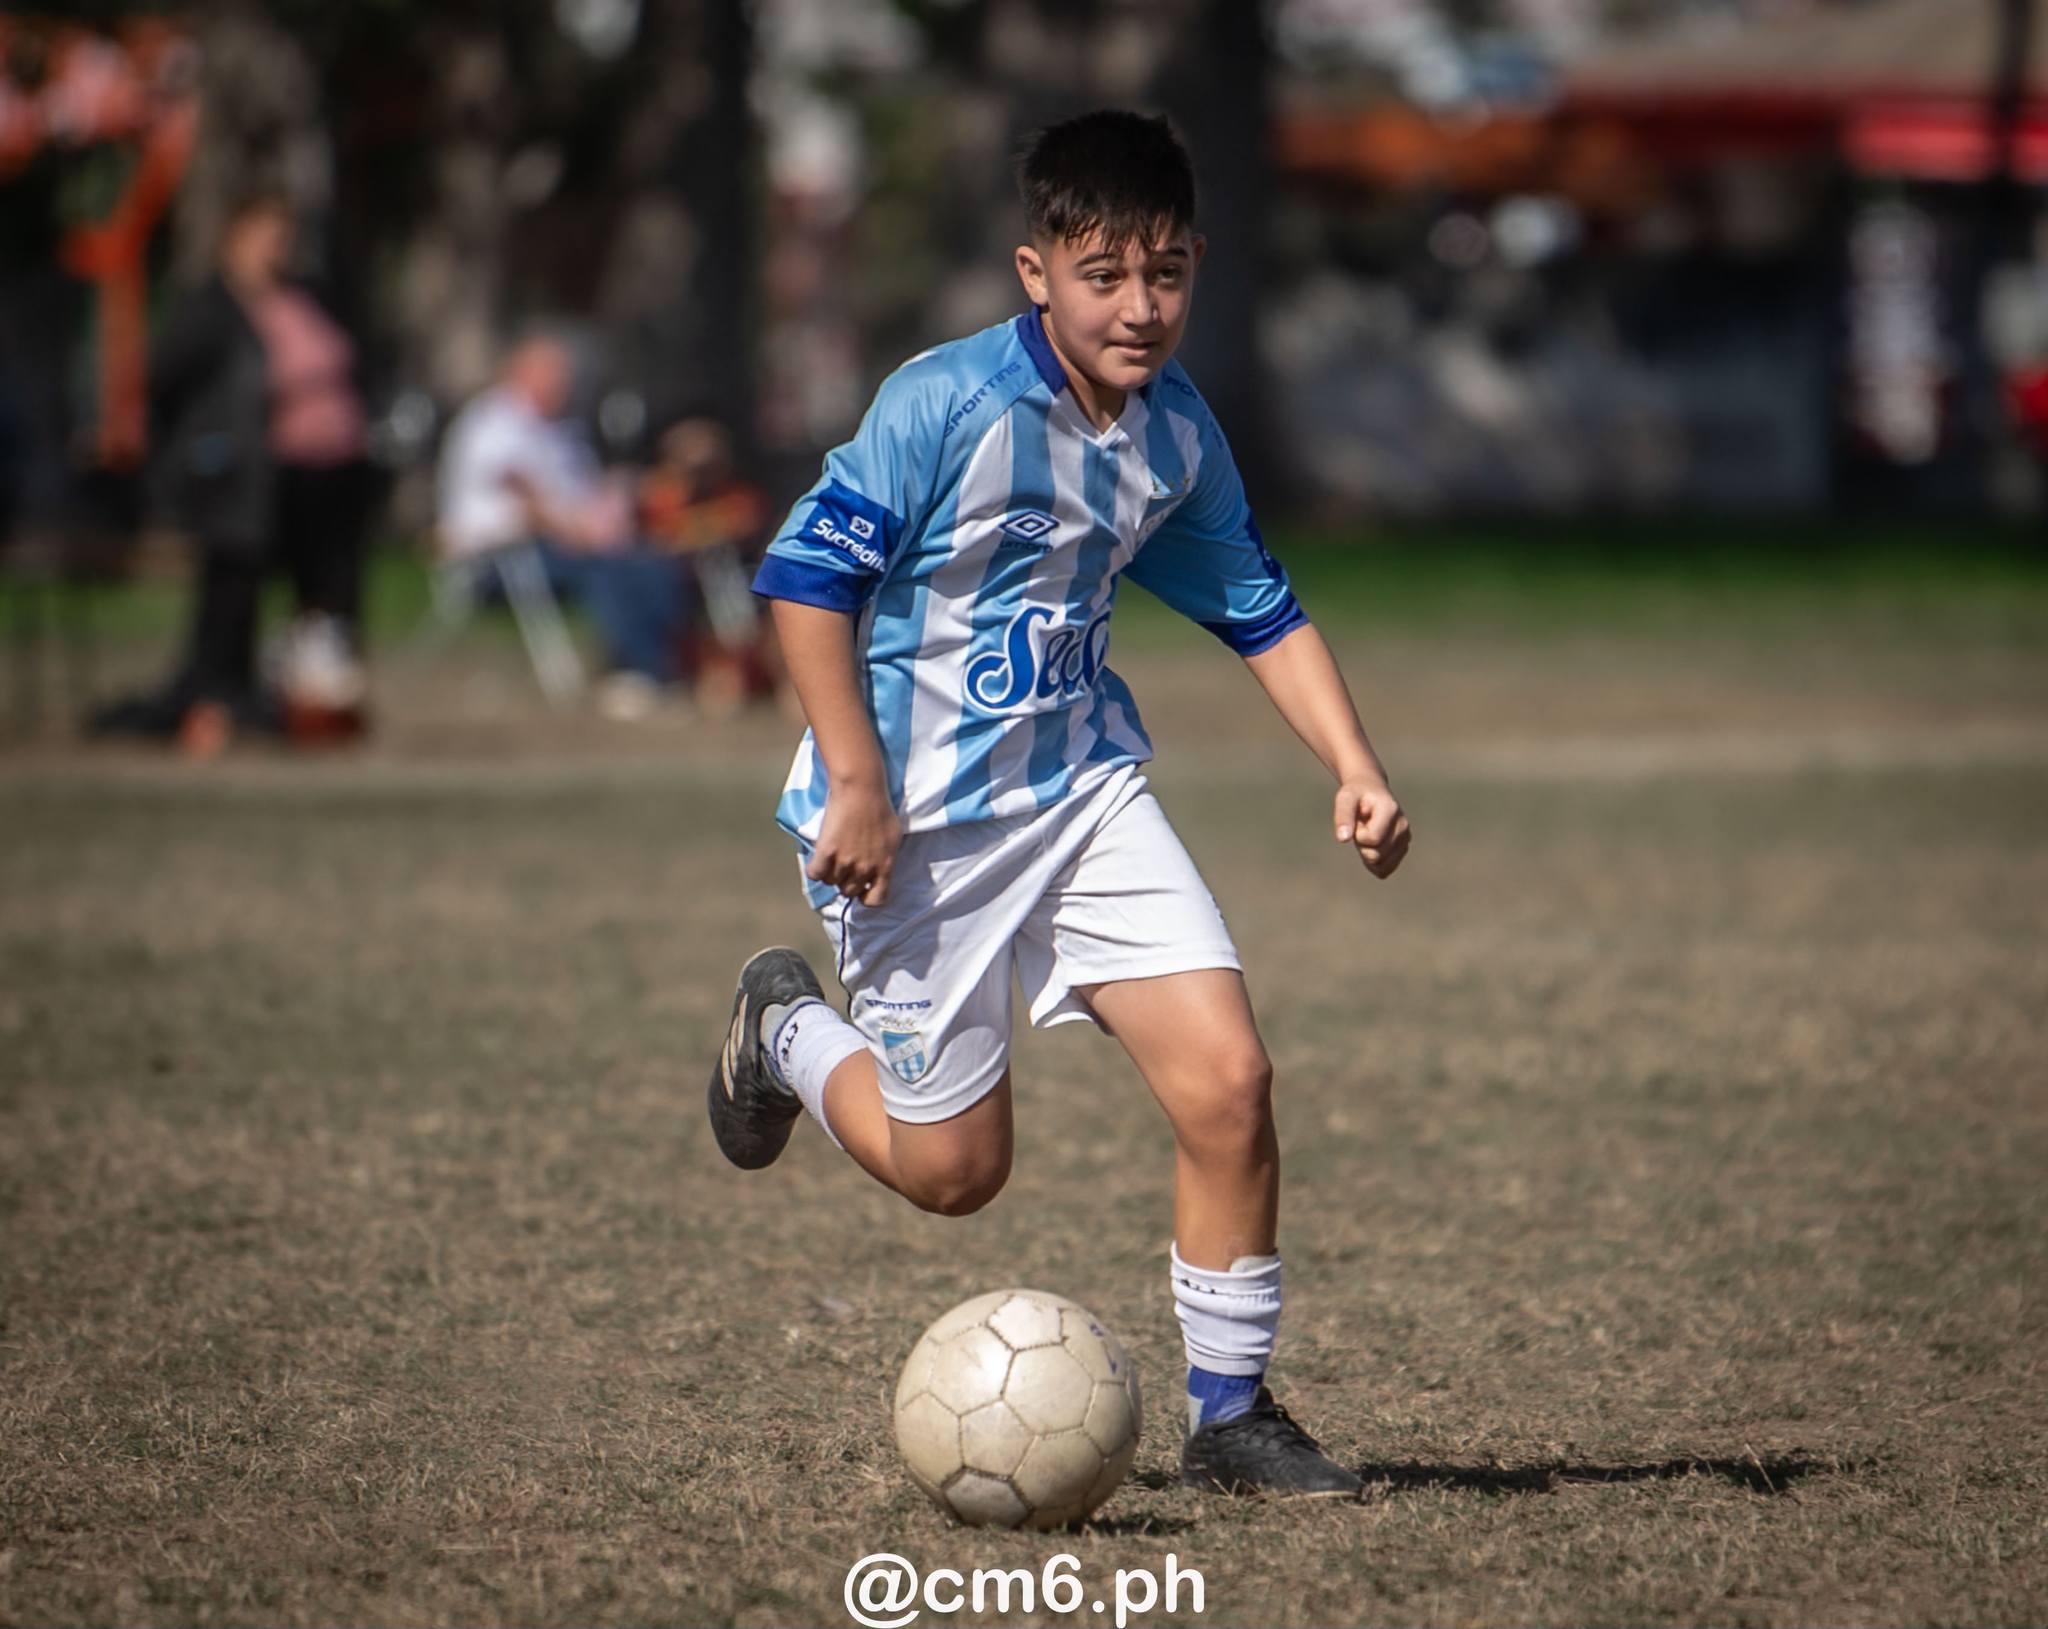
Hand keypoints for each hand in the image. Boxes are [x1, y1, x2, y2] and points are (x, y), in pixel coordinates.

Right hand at [807, 779, 903, 905]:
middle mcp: (865, 868)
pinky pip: (815, 874)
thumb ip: (887, 858)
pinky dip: (815, 868)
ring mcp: (845, 861)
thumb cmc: (880, 808)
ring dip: (830, 872)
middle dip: (846, 881)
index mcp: (885, 866)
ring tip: (833, 855)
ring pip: (831, 882)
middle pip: (849, 891)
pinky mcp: (827, 852)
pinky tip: (819, 858)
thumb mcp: (893, 838)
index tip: (862, 889)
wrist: (861, 789)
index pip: (876, 900)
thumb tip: (881, 871)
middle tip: (844, 863)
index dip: (867, 897)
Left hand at [1333, 779, 1410, 878]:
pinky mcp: (1403, 849)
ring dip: (1367, 853)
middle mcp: (1403, 826)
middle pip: (1376, 855)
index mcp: (1391, 810)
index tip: (1358, 821)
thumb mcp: (1345, 798)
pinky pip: (1385, 870)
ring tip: (1367, 833)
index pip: (1372, 839)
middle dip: (1362, 845)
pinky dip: (1373, 864)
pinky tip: (1371, 847)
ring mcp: (1405, 839)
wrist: (1371, 791)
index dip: (1358, 835)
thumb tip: (1343, 839)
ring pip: (1381, 866)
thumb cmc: (1356, 794)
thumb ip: (1343, 816)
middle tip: (1362, 827)